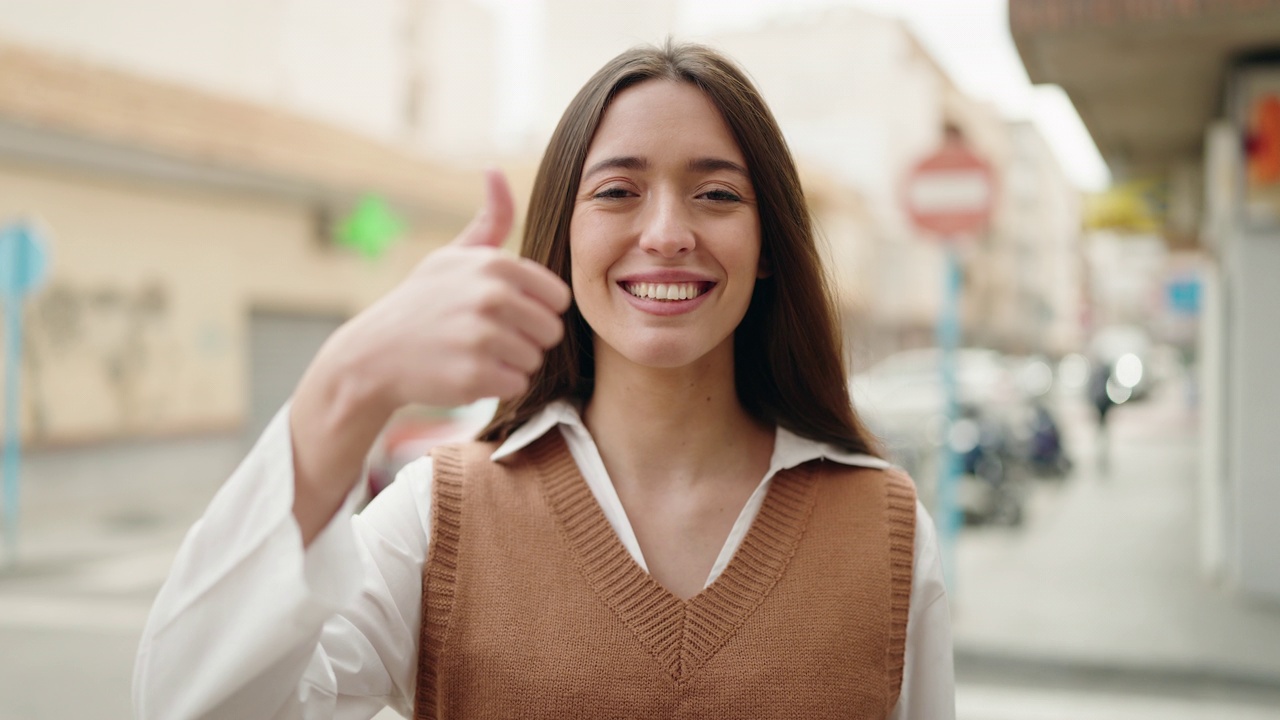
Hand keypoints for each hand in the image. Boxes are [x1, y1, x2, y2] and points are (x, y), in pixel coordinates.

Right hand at [341, 169, 571, 410]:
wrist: (373, 354)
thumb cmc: (422, 302)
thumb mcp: (453, 255)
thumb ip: (490, 220)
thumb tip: (495, 170)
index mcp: (496, 264)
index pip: (557, 298)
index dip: (534, 309)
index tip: (504, 312)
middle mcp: (491, 296)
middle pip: (550, 331)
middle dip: (524, 339)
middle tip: (486, 337)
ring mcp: (483, 337)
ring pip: (535, 360)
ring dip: (509, 363)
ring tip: (472, 352)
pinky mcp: (475, 375)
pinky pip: (516, 384)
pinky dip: (496, 385)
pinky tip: (465, 372)